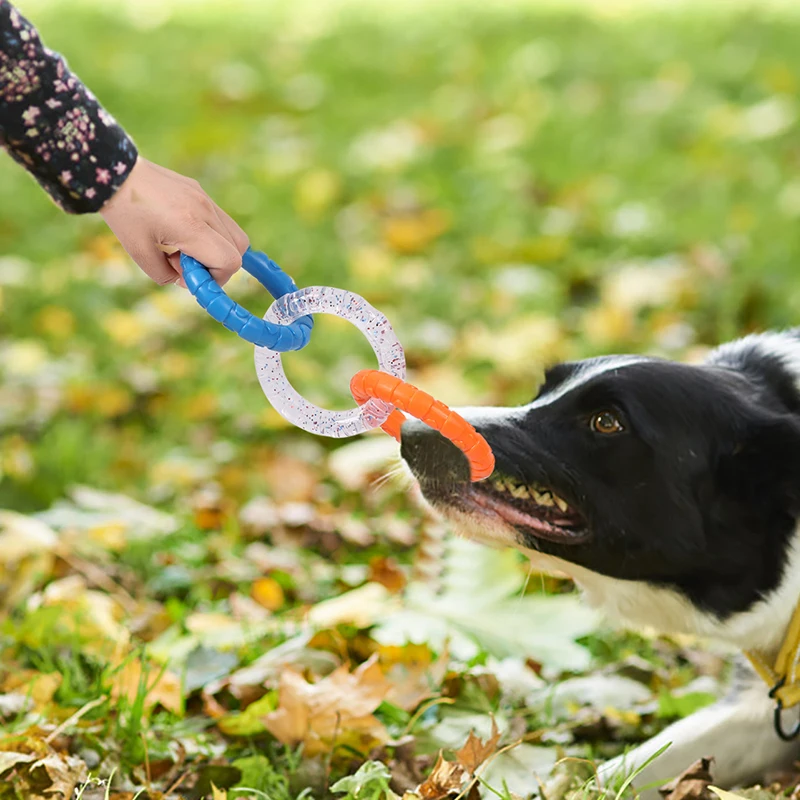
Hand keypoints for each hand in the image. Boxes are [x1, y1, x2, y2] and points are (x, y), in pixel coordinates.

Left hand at [99, 157, 248, 286]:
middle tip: (190, 265)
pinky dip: (210, 235)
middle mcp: (205, 211)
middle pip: (239, 249)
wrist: (113, 171)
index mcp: (191, 227)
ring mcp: (206, 198)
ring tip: (185, 247)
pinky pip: (220, 220)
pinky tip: (181, 231)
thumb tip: (184, 281)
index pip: (229, 261)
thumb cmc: (124, 214)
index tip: (192, 277)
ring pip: (235, 234)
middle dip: (219, 265)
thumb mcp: (140, 254)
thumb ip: (166, 276)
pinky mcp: (201, 191)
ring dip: (217, 249)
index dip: (217, 277)